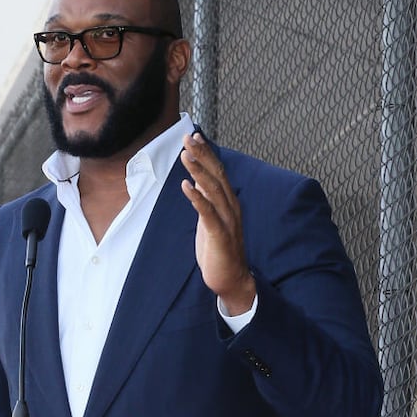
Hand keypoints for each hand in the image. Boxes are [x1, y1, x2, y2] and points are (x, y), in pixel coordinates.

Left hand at [180, 132, 255, 314]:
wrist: (231, 280)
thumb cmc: (219, 251)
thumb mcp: (210, 221)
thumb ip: (206, 202)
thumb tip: (197, 183)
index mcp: (228, 203)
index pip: (217, 172)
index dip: (206, 154)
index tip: (193, 136)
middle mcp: (230, 207)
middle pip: (217, 175)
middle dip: (202, 155)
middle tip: (187, 138)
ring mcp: (227, 221)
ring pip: (213, 190)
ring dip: (199, 172)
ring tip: (185, 156)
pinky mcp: (220, 235)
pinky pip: (208, 213)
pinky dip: (197, 198)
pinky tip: (186, 186)